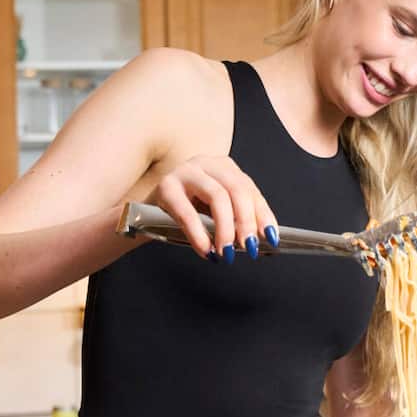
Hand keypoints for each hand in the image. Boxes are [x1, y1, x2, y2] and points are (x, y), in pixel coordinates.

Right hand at [148, 156, 278, 260]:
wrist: (145, 213)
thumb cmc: (188, 213)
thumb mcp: (215, 214)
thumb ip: (238, 222)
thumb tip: (264, 241)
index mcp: (224, 167)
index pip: (250, 190)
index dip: (263, 215)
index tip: (270, 239)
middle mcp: (207, 163)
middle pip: (237, 190)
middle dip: (247, 222)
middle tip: (249, 248)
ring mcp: (186, 171)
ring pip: (217, 196)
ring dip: (226, 229)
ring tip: (227, 253)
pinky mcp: (166, 186)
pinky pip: (187, 211)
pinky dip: (199, 234)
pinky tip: (206, 251)